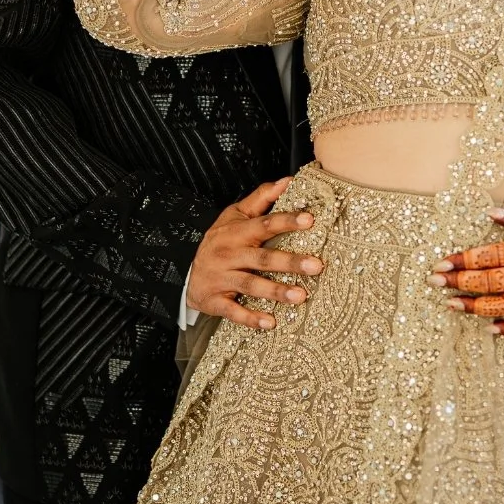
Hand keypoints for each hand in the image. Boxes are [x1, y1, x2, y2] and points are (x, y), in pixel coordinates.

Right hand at [187, 176, 323, 330]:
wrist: (187, 271)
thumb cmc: (220, 240)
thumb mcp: (235, 214)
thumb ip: (262, 198)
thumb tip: (288, 181)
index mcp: (237, 232)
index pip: (265, 224)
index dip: (286, 221)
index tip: (310, 220)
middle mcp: (230, 254)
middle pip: (262, 258)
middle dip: (290, 262)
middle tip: (316, 265)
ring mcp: (222, 278)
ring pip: (251, 284)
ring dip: (276, 291)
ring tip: (301, 296)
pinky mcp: (215, 301)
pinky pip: (233, 311)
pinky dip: (251, 318)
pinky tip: (270, 323)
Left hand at [429, 203, 503, 336]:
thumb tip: (492, 214)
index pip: (486, 257)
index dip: (460, 260)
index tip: (440, 263)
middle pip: (487, 282)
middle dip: (457, 282)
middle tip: (434, 283)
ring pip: (502, 305)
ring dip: (475, 306)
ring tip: (452, 306)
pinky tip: (492, 331)